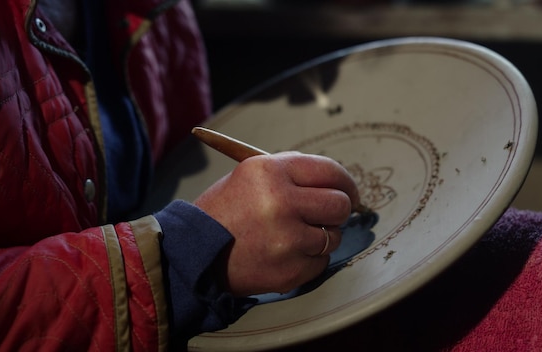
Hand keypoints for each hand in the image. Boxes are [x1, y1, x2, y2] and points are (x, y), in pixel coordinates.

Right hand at [194, 151, 359, 296]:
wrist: (193, 252)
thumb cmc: (225, 210)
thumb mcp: (251, 175)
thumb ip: (293, 173)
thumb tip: (338, 182)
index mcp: (270, 171)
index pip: (330, 171)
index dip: (345, 183)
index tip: (348, 192)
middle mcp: (281, 202)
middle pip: (339, 205)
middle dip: (337, 210)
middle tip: (324, 215)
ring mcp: (287, 239)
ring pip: (333, 236)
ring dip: (321, 236)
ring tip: (292, 236)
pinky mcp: (289, 270)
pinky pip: (321, 261)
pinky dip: (309, 259)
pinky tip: (285, 254)